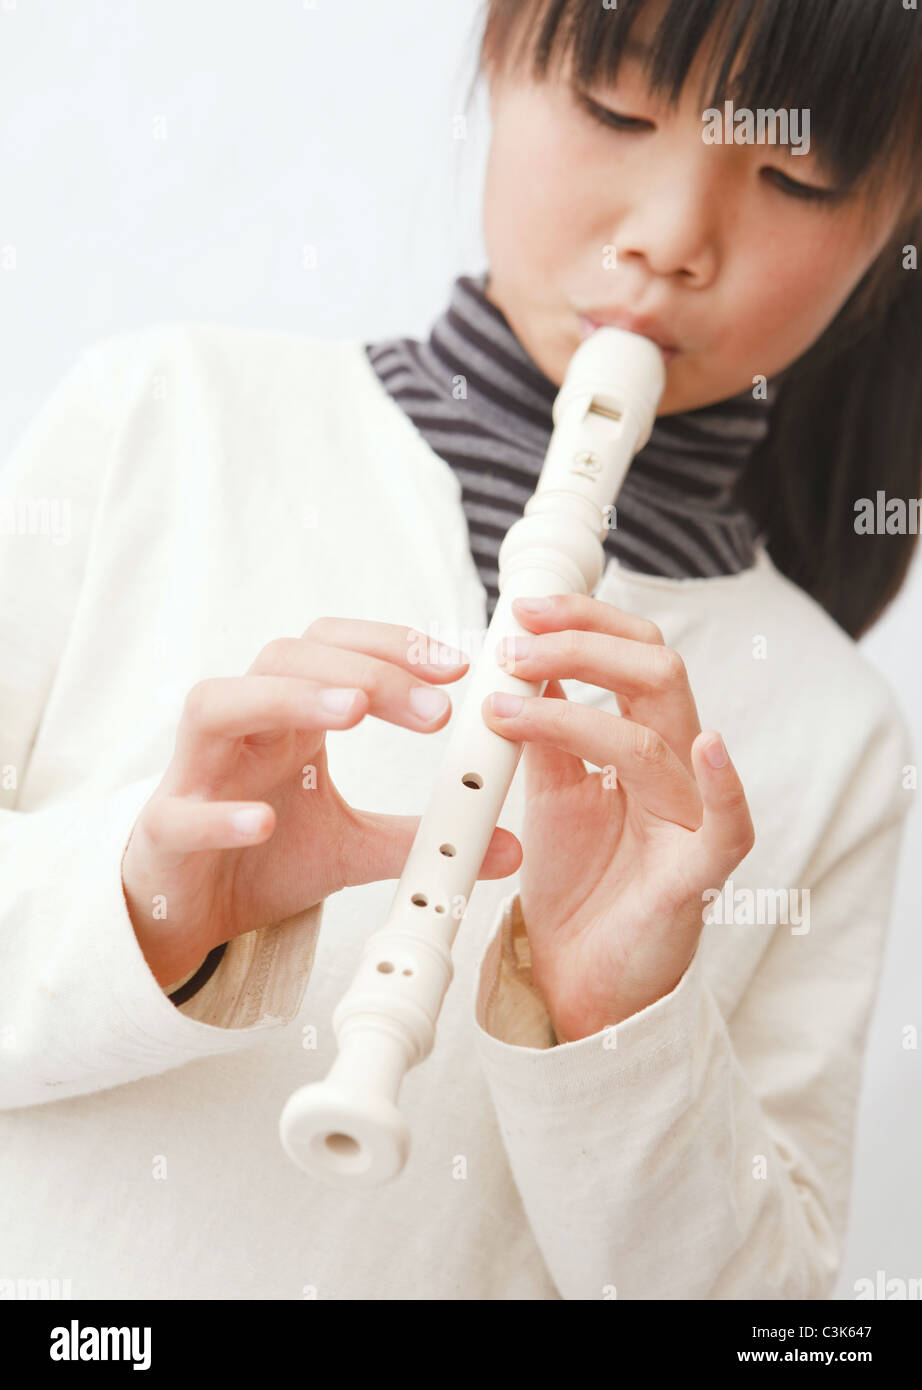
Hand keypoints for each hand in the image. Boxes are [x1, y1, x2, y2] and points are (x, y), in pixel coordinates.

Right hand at [123, 618, 521, 987]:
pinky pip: (182, 813)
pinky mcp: (166, 832)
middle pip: (287, 659)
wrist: (188, 913)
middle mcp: (241, 728)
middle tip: (435, 711)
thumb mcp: (352, 844)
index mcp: (288, 718)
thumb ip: (419, 835)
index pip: (334, 647)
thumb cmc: (263, 856)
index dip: (392, 646)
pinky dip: (221, 812)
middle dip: (363, 670)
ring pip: (218, 706)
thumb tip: (506, 845)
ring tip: (350, 714)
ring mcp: (196, 775)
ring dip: (287, 699)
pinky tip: (262, 820)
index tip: (458, 668)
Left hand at [481, 593, 754, 1041]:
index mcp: (645, 742)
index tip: (522, 610)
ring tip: (508, 702)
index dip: (584, 623)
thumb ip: (546, 733)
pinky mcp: (697, 875)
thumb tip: (526, 662)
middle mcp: (677, 769)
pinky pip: (728, 826)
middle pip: (656, 673)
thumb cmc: (576, 882)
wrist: (575, 974)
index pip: (633, 656)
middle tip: (515, 645)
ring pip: (659, 737)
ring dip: (576, 711)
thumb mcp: (551, 792)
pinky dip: (724, 786)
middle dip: (583, 645)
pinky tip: (707, 749)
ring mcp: (691, 817)